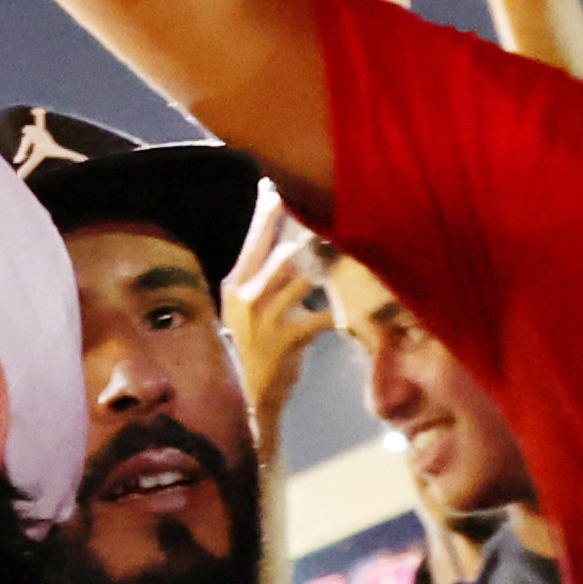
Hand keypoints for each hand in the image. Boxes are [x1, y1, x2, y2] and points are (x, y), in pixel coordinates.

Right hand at [224, 189, 334, 432]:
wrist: (247, 396)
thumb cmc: (251, 348)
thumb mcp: (245, 310)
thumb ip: (263, 279)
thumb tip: (287, 245)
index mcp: (235, 285)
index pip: (252, 241)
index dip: (266, 213)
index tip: (275, 187)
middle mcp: (246, 297)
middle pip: (278, 253)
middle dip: (302, 231)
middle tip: (321, 212)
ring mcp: (265, 319)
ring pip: (300, 279)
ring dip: (324, 267)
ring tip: (342, 253)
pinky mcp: (287, 340)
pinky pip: (319, 317)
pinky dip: (336, 312)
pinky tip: (347, 310)